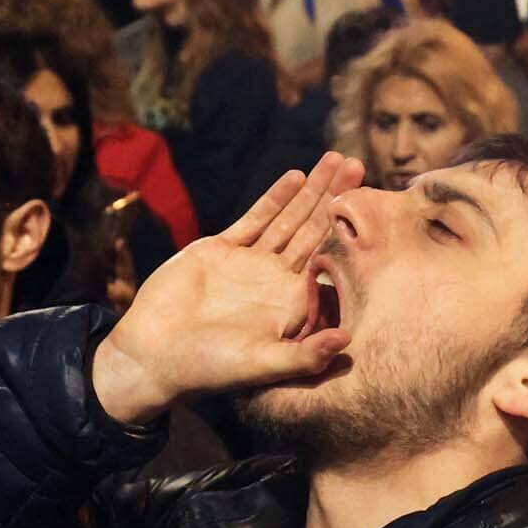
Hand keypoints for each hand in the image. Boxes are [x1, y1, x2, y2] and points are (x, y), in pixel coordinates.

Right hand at [91, 153, 363, 424]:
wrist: (154, 354)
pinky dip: (274, 198)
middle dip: (335, 197)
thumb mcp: (262, 365)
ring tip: (335, 160)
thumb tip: (348, 341)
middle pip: (312, 229)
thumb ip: (305, 355)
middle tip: (359, 165)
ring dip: (310, 190)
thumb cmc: (209, 368)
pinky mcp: (219, 249)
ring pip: (287, 218)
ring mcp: (249, 261)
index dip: (349, 231)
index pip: (328, 258)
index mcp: (292, 302)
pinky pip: (253, 219)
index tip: (373, 204)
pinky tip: (295, 177)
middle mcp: (275, 278)